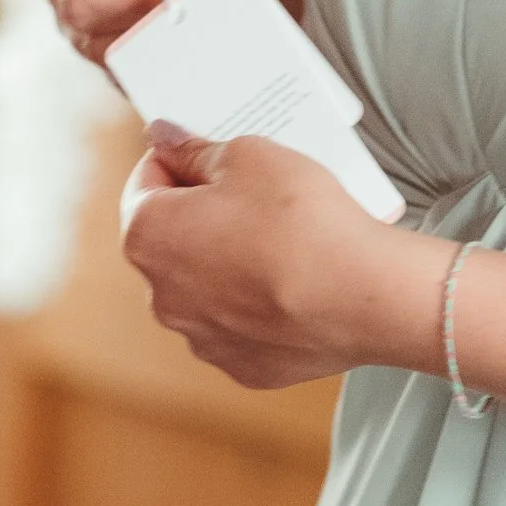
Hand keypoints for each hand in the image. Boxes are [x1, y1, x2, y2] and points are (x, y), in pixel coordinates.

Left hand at [120, 127, 447, 387]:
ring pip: (204, 285)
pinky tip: (294, 279)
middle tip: (253, 190)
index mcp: (149, 235)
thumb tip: (165, 139)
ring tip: (281, 236)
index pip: (143, 183)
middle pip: (172, 238)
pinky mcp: (241, 366)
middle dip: (203, 212)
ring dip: (228, 259)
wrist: (362, 295)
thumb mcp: (250, 154)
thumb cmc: (301, 218)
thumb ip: (197, 149)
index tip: (207, 150)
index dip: (176, 158)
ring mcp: (201, 337)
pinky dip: (258, 302)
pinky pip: (240, 323)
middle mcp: (161, 295)